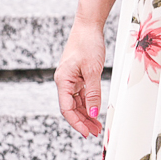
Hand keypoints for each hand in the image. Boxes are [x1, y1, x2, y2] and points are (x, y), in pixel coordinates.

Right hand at [55, 20, 106, 137]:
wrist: (88, 26)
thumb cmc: (87, 44)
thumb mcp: (93, 71)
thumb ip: (93, 93)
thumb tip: (94, 113)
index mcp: (63, 81)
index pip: (67, 109)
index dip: (77, 123)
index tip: (87, 133)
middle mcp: (64, 81)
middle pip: (71, 108)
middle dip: (83, 121)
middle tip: (96, 132)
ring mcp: (71, 79)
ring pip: (77, 102)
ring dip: (87, 114)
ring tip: (97, 125)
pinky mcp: (78, 76)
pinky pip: (82, 94)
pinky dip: (89, 103)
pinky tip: (96, 111)